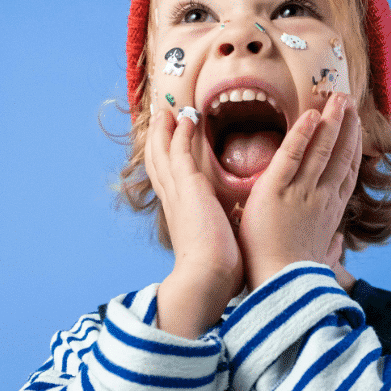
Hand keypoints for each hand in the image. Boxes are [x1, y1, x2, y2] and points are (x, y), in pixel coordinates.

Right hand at [142, 103, 242, 337]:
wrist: (206, 279)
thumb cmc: (216, 273)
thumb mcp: (217, 248)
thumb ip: (220, 238)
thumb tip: (232, 241)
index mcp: (181, 216)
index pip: (169, 182)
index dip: (166, 162)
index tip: (169, 147)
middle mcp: (173, 202)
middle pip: (158, 164)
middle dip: (158, 141)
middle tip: (160, 119)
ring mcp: (177, 193)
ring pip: (163, 154)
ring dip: (164, 130)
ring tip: (167, 111)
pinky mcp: (187, 187)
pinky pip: (178, 152)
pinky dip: (179, 133)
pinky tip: (186, 118)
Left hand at [238, 92, 362, 289]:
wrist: (281, 287)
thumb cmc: (297, 279)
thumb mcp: (320, 262)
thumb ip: (330, 249)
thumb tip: (339, 244)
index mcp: (330, 214)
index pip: (345, 174)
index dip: (352, 149)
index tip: (355, 130)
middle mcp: (322, 198)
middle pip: (340, 156)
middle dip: (346, 127)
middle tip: (348, 103)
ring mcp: (301, 193)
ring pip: (322, 149)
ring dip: (332, 121)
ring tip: (338, 100)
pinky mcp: (276, 191)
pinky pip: (290, 155)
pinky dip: (302, 134)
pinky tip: (311, 114)